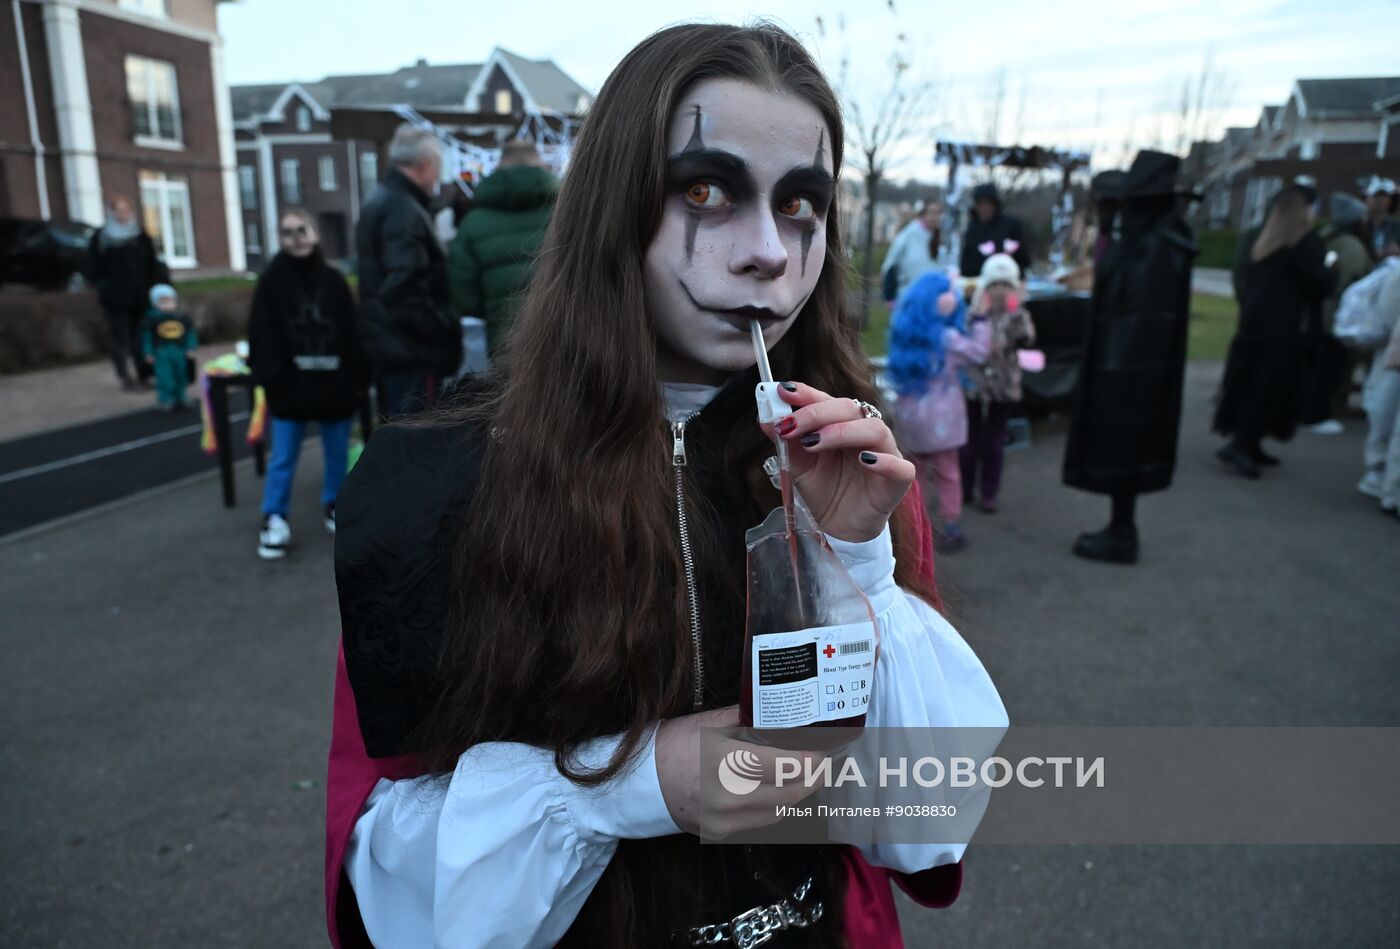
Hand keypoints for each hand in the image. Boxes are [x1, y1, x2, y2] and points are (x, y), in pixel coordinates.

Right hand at [655, 706, 819, 838]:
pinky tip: (778, 792)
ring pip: (778, 812)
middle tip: (822, 766)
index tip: (822, 753)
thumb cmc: (673, 745)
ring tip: (805, 777)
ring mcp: (725, 820)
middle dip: (812, 780)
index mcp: (726, 761)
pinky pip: (759, 822)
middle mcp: (728, 796)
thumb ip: (745, 719)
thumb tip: (778, 712)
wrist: (639, 783)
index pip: (783, 766)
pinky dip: (774, 807)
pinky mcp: (720, 834)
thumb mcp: (708, 723)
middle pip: (789, 795)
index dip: (809, 762)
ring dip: (796, 796)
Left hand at [771, 382, 914, 542]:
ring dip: (842, 432)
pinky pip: (900, 467)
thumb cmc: (823, 490)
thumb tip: (764, 418)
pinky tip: (865, 461)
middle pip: (850, 409)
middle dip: (816, 413)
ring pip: (875, 429)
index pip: (827, 401)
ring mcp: (885, 454)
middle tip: (789, 426)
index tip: (783, 391)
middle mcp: (865, 434)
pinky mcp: (898, 481)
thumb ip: (785, 441)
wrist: (838, 528)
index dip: (807, 394)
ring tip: (813, 443)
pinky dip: (884, 462)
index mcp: (841, 424)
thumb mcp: (797, 465)